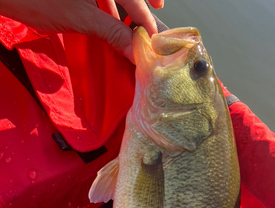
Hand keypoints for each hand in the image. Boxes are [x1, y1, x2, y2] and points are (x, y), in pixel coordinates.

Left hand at [0, 0, 162, 60]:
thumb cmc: (36, 0)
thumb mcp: (80, 18)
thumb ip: (112, 32)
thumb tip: (135, 50)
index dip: (145, 16)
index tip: (153, 38)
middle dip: (138, 7)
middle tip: (149, 23)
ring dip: (124, 8)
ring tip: (130, 27)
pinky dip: (107, 7)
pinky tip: (108, 20)